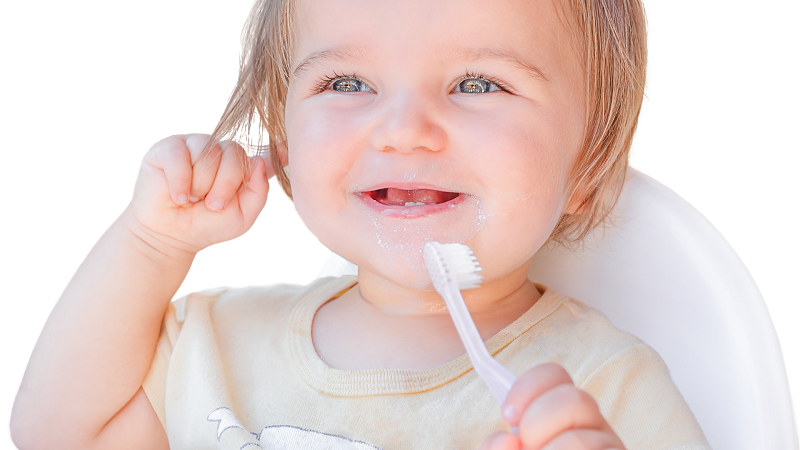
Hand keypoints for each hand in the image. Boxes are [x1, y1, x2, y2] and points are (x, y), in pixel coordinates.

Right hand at [127, 134, 272, 254]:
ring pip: (207, 152)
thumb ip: (257, 191)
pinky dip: (180, 180)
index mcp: (241, 167)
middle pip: (234, 152)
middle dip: (225, 184)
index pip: (262, 154)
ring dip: (200, 185)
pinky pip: (180, 155)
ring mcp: (195, 145)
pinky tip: (178, 196)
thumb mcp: (242, 216)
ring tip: (192, 199)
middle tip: (211, 205)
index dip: (276, 151)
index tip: (287, 150)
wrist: (170, 236)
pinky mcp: (168, 147)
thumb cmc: (207, 225)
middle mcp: (220, 152)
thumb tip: (259, 162)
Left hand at [480, 363, 625, 449]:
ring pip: (582, 437)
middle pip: (574, 397)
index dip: (528, 388)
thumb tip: (506, 440)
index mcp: (561, 417)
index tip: (507, 416)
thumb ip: (496, 448)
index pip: (555, 376)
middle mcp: (590, 428)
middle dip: (539, 422)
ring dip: (552, 449)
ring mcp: (608, 446)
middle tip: (526, 444)